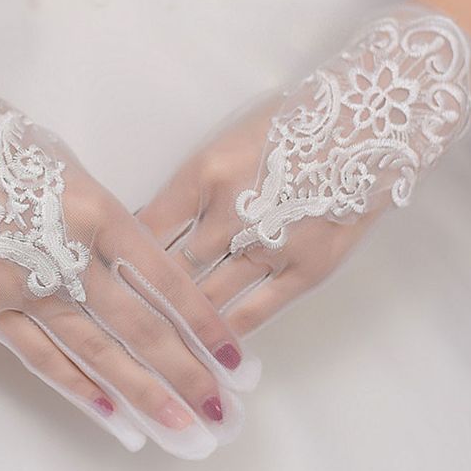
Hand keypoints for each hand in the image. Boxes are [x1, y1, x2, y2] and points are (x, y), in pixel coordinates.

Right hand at [0, 23, 258, 458]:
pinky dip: (77, 387)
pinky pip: (38, 355)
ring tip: (180, 426)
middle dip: (185, 372)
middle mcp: (68, 253)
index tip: (233, 357)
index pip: (164, 280)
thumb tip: (140, 268)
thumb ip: (108, 222)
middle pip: (138, 325)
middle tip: (221, 412)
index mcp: (98, 211)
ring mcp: (24, 284)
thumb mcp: (75, 171)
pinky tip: (110, 414)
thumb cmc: (7, 146)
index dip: (203, 322)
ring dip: (141, 391)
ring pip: (94, 350)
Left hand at [138, 1, 470, 336]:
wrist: (367, 124)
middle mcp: (230, 214)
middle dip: (140, 298)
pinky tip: (209, 349)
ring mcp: (269, 246)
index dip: (120, 254)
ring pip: (209, 294)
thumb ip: (192, 182)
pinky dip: (229, 330)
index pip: (147, 226)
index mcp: (205, 173)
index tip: (102, 276)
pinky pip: (257, 310)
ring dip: (180, 322)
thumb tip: (155, 220)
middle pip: (171, 267)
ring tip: (153, 348)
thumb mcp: (228, 137)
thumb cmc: (294, 120)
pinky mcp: (306, 268)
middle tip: (115, 326)